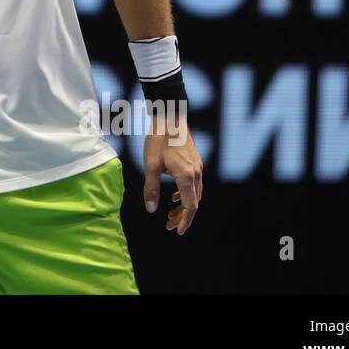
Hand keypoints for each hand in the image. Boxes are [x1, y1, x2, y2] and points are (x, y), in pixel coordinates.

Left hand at [142, 111, 202, 235]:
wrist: (170, 117)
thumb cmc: (158, 140)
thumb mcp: (150, 165)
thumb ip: (151, 188)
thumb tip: (151, 209)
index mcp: (187, 176)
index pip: (190, 206)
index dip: (184, 221)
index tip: (177, 231)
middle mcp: (196, 173)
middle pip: (194, 202)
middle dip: (182, 216)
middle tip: (169, 225)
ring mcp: (198, 167)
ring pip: (194, 194)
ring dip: (184, 206)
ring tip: (170, 214)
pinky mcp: (195, 162)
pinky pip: (194, 184)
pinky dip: (185, 194)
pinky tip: (174, 197)